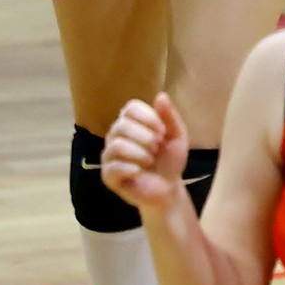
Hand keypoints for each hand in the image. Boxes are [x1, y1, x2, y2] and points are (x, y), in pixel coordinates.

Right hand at [102, 93, 190, 211]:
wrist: (168, 188)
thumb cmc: (170, 160)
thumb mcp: (177, 136)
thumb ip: (170, 116)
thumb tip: (161, 95)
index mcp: (131, 124)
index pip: (130, 108)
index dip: (147, 117)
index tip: (162, 131)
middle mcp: (115, 137)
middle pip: (122, 126)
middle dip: (146, 138)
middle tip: (156, 149)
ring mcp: (109, 156)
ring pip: (117, 145)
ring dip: (140, 154)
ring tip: (149, 161)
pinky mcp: (107, 175)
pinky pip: (114, 167)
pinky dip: (133, 168)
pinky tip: (140, 172)